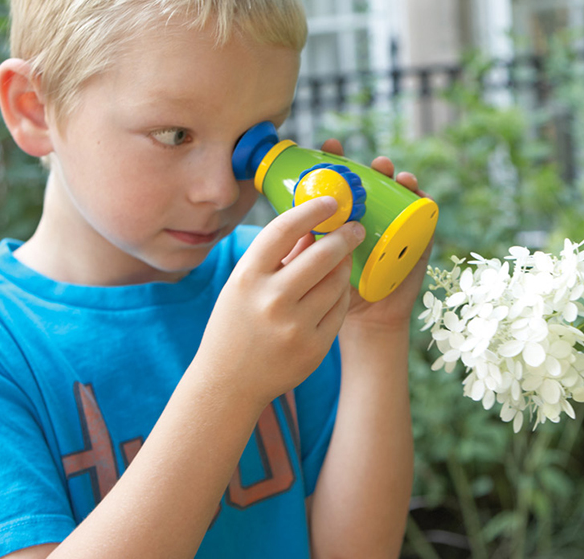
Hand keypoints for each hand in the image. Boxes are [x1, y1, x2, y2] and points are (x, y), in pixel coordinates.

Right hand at [197, 196, 365, 406]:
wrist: (227, 382)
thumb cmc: (235, 323)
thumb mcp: (244, 284)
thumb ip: (277, 255)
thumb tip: (313, 225)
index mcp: (247, 277)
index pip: (284, 230)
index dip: (312, 210)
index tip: (332, 201)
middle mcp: (271, 300)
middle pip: (322, 255)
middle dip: (344, 236)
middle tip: (355, 227)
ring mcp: (295, 327)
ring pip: (337, 282)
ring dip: (344, 265)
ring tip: (343, 258)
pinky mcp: (314, 348)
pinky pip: (340, 309)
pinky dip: (340, 294)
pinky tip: (335, 289)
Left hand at [321, 138, 433, 333]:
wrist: (358, 317)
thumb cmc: (328, 287)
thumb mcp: (313, 259)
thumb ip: (305, 238)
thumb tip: (294, 213)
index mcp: (342, 213)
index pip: (341, 180)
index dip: (337, 160)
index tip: (331, 146)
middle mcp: (369, 215)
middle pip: (374, 183)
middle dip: (371, 168)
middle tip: (370, 163)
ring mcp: (393, 226)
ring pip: (399, 195)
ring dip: (399, 179)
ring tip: (395, 175)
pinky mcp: (414, 241)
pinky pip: (423, 218)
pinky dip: (423, 202)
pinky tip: (419, 193)